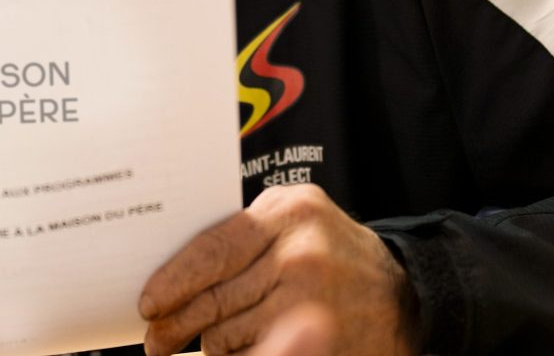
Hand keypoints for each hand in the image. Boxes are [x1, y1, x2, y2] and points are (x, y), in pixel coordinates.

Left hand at [139, 184, 416, 354]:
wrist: (404, 295)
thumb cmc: (333, 253)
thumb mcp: (294, 220)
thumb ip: (243, 235)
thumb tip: (174, 272)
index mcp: (288, 211)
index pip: (213, 250)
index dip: (174, 280)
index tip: (149, 302)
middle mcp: (301, 253)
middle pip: (216, 297)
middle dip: (180, 323)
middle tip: (158, 339)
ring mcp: (313, 302)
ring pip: (230, 334)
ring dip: (212, 345)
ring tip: (206, 343)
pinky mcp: (320, 339)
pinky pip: (255, 354)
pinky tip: (235, 352)